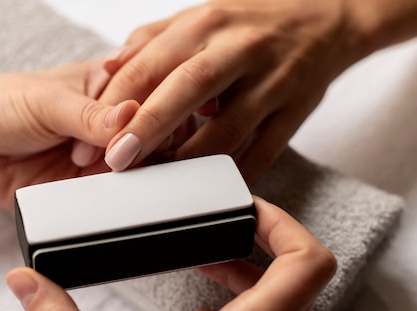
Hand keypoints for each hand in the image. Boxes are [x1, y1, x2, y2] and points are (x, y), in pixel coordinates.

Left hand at [0, 61, 138, 210]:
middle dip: (139, 145)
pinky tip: (100, 190)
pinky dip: (112, 195)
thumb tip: (132, 116)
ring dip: (127, 172)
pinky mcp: (87, 186)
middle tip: (113, 153)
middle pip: (150, 133)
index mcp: (106, 85)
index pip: (147, 94)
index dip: (148, 112)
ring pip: (136, 166)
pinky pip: (112, 194)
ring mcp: (100, 155)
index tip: (129, 127)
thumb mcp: (47, 101)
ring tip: (104, 171)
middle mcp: (109, 122)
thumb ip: (90, 114)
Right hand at [6, 197, 335, 310]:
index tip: (247, 208)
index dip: (284, 222)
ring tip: (206, 261)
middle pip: (294, 273)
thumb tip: (25, 283)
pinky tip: (205, 310)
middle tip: (216, 227)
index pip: (307, 261)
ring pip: (285, 300)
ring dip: (250, 272)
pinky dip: (246, 303)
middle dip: (254, 241)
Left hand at [95, 0, 365, 180]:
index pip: (148, 65)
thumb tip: (109, 71)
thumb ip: (150, 42)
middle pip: (185, 90)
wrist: (326, 17)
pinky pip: (263, 153)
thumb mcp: (198, 18)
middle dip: (146, 129)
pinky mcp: (296, 111)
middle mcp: (238, 49)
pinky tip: (207, 188)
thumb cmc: (248, 21)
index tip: (90, 141)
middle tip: (116, 163)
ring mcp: (272, 82)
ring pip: (227, 131)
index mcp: (204, 24)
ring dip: (188, 162)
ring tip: (159, 183)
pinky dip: (234, 174)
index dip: (114, 105)